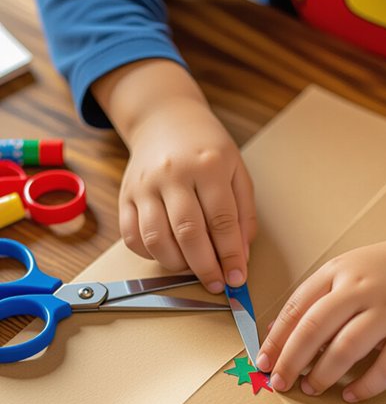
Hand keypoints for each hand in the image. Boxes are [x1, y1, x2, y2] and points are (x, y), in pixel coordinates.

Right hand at [119, 96, 256, 291]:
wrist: (166, 120)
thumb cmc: (206, 149)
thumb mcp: (237, 172)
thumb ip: (243, 214)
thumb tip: (240, 257)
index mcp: (208, 166)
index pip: (222, 220)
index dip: (230, 255)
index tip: (238, 277)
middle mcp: (173, 174)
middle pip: (188, 233)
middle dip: (205, 267)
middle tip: (217, 283)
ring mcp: (145, 185)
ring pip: (156, 239)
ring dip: (177, 265)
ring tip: (193, 269)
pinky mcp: (125, 196)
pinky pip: (132, 238)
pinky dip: (151, 256)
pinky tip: (169, 255)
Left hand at [256, 207, 385, 401]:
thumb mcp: (352, 268)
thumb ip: (319, 296)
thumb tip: (281, 333)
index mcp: (341, 271)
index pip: (298, 307)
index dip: (277, 338)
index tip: (263, 361)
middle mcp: (364, 289)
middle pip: (315, 328)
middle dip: (291, 360)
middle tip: (280, 382)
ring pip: (346, 348)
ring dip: (323, 373)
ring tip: (312, 387)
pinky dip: (366, 385)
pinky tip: (351, 394)